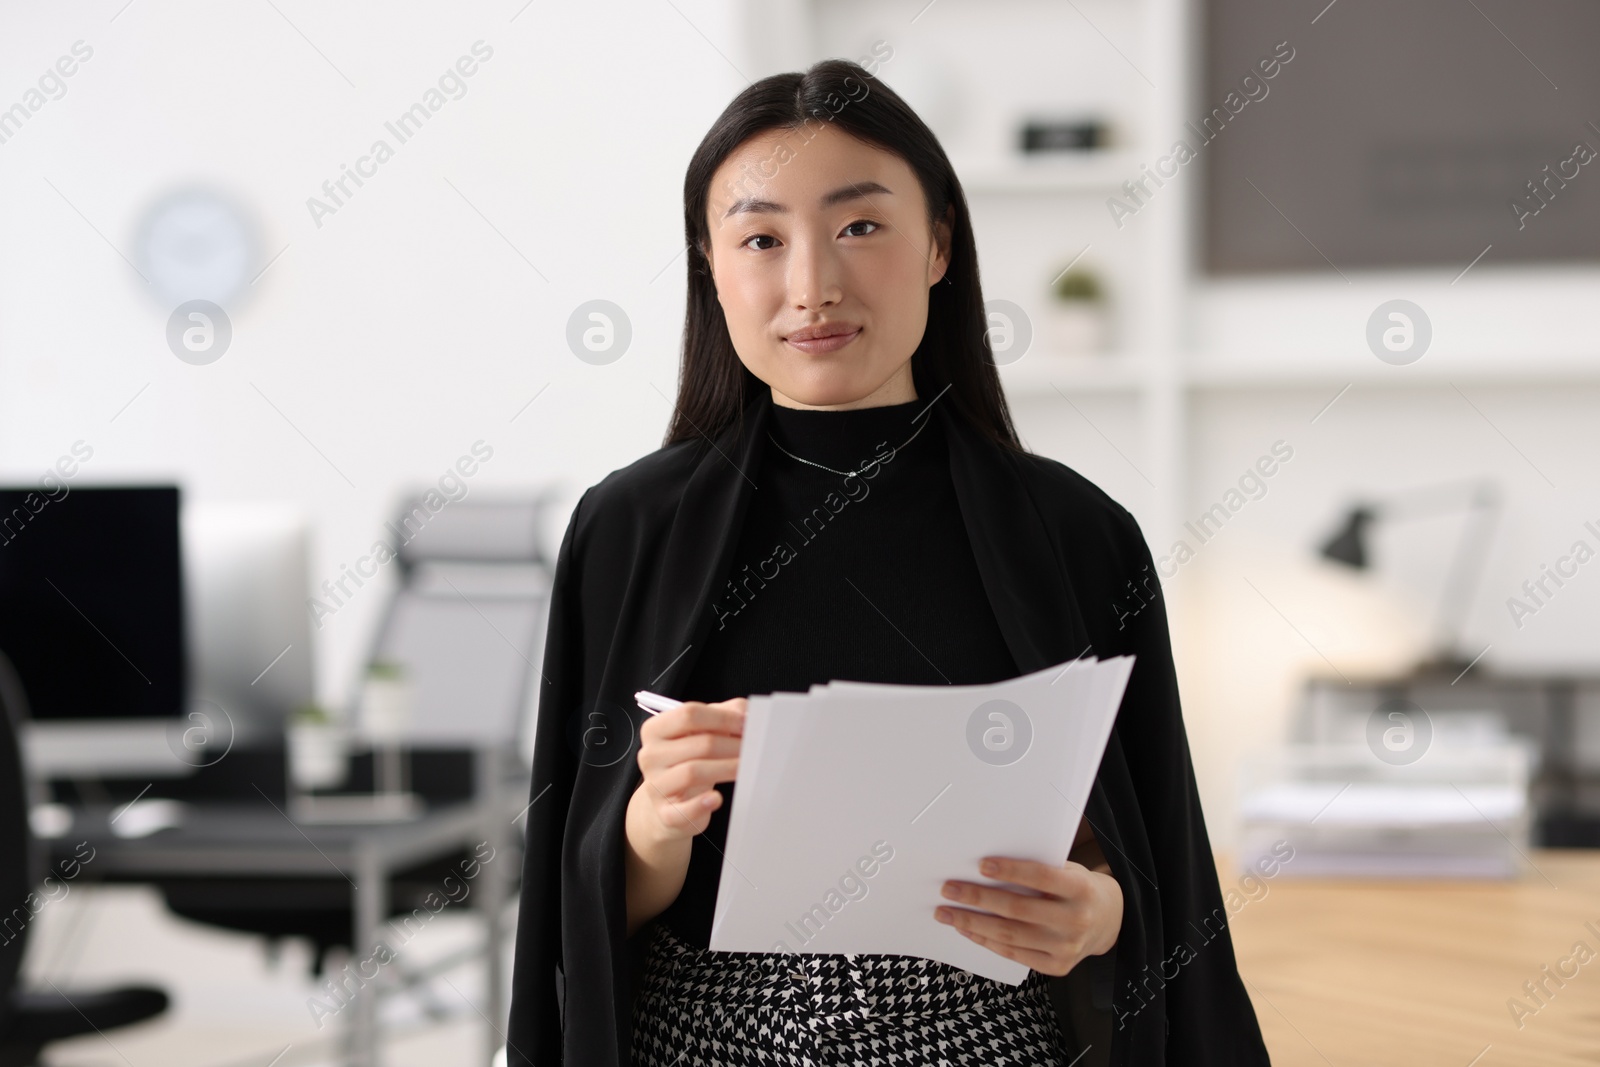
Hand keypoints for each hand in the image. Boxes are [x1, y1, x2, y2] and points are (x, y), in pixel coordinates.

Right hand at [632, 697, 745, 842]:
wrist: (670, 800)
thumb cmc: (688, 760)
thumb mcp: (701, 733)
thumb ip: (723, 715)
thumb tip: (746, 714)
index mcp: (656, 729)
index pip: (689, 714)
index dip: (723, 718)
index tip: (746, 725)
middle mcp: (651, 755)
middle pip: (699, 743)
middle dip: (733, 745)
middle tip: (754, 748)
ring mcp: (656, 785)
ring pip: (693, 772)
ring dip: (727, 768)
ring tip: (746, 768)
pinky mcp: (666, 813)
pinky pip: (684, 809)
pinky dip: (702, 804)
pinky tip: (717, 798)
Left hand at [934, 855, 1121, 976]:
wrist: (1109, 921)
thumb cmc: (1078, 889)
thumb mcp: (1067, 871)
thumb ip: (1038, 870)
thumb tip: (986, 867)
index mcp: (1080, 889)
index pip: (1041, 877)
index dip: (1010, 871)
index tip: (981, 865)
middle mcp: (1075, 920)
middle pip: (1017, 909)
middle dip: (977, 898)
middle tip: (949, 889)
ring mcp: (1066, 948)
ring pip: (1010, 935)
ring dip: (972, 923)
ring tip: (947, 912)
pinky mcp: (1057, 966)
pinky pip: (1014, 953)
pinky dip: (986, 941)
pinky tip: (967, 929)